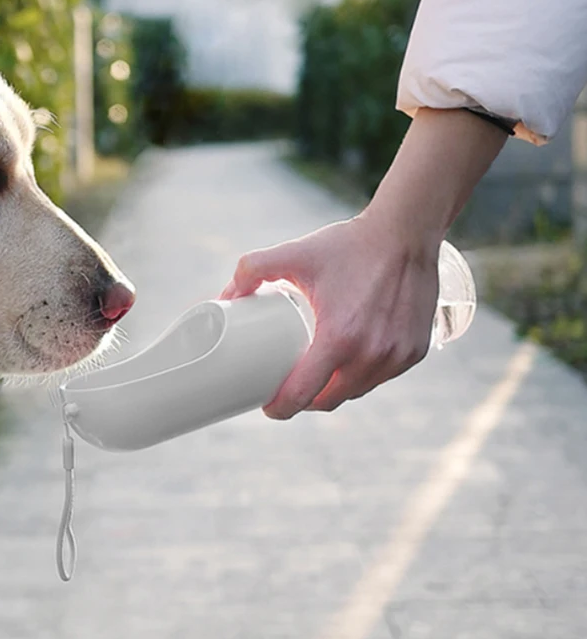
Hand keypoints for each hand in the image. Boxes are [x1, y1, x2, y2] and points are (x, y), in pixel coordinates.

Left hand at [220, 108, 508, 417]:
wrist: (407, 231)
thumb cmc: (349, 245)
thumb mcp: (294, 253)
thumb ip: (251, 270)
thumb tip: (224, 296)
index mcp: (339, 339)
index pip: (303, 395)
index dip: (280, 407)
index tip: (266, 405)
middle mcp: (372, 355)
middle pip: (328, 401)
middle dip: (304, 401)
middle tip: (286, 386)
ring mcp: (397, 357)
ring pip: (356, 392)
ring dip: (333, 392)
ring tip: (314, 377)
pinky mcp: (414, 352)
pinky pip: (381, 378)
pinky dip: (361, 377)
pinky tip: (347, 367)